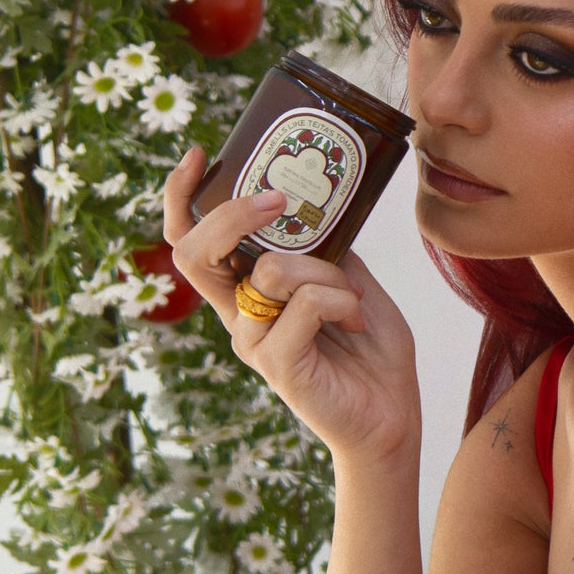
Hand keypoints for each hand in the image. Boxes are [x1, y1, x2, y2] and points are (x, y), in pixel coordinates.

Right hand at [163, 144, 422, 462]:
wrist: (392, 418)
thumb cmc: (372, 353)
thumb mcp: (351, 284)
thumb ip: (324, 250)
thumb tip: (315, 208)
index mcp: (247, 294)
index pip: (190, 242)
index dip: (181, 197)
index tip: (197, 156)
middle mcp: (238, 316)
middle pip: (194, 252)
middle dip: (233, 214)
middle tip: (278, 201)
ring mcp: (252, 341)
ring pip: (270, 271)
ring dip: (326, 273)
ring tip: (354, 300)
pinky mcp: (276, 364)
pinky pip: (304, 303)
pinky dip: (341, 300)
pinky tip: (357, 322)